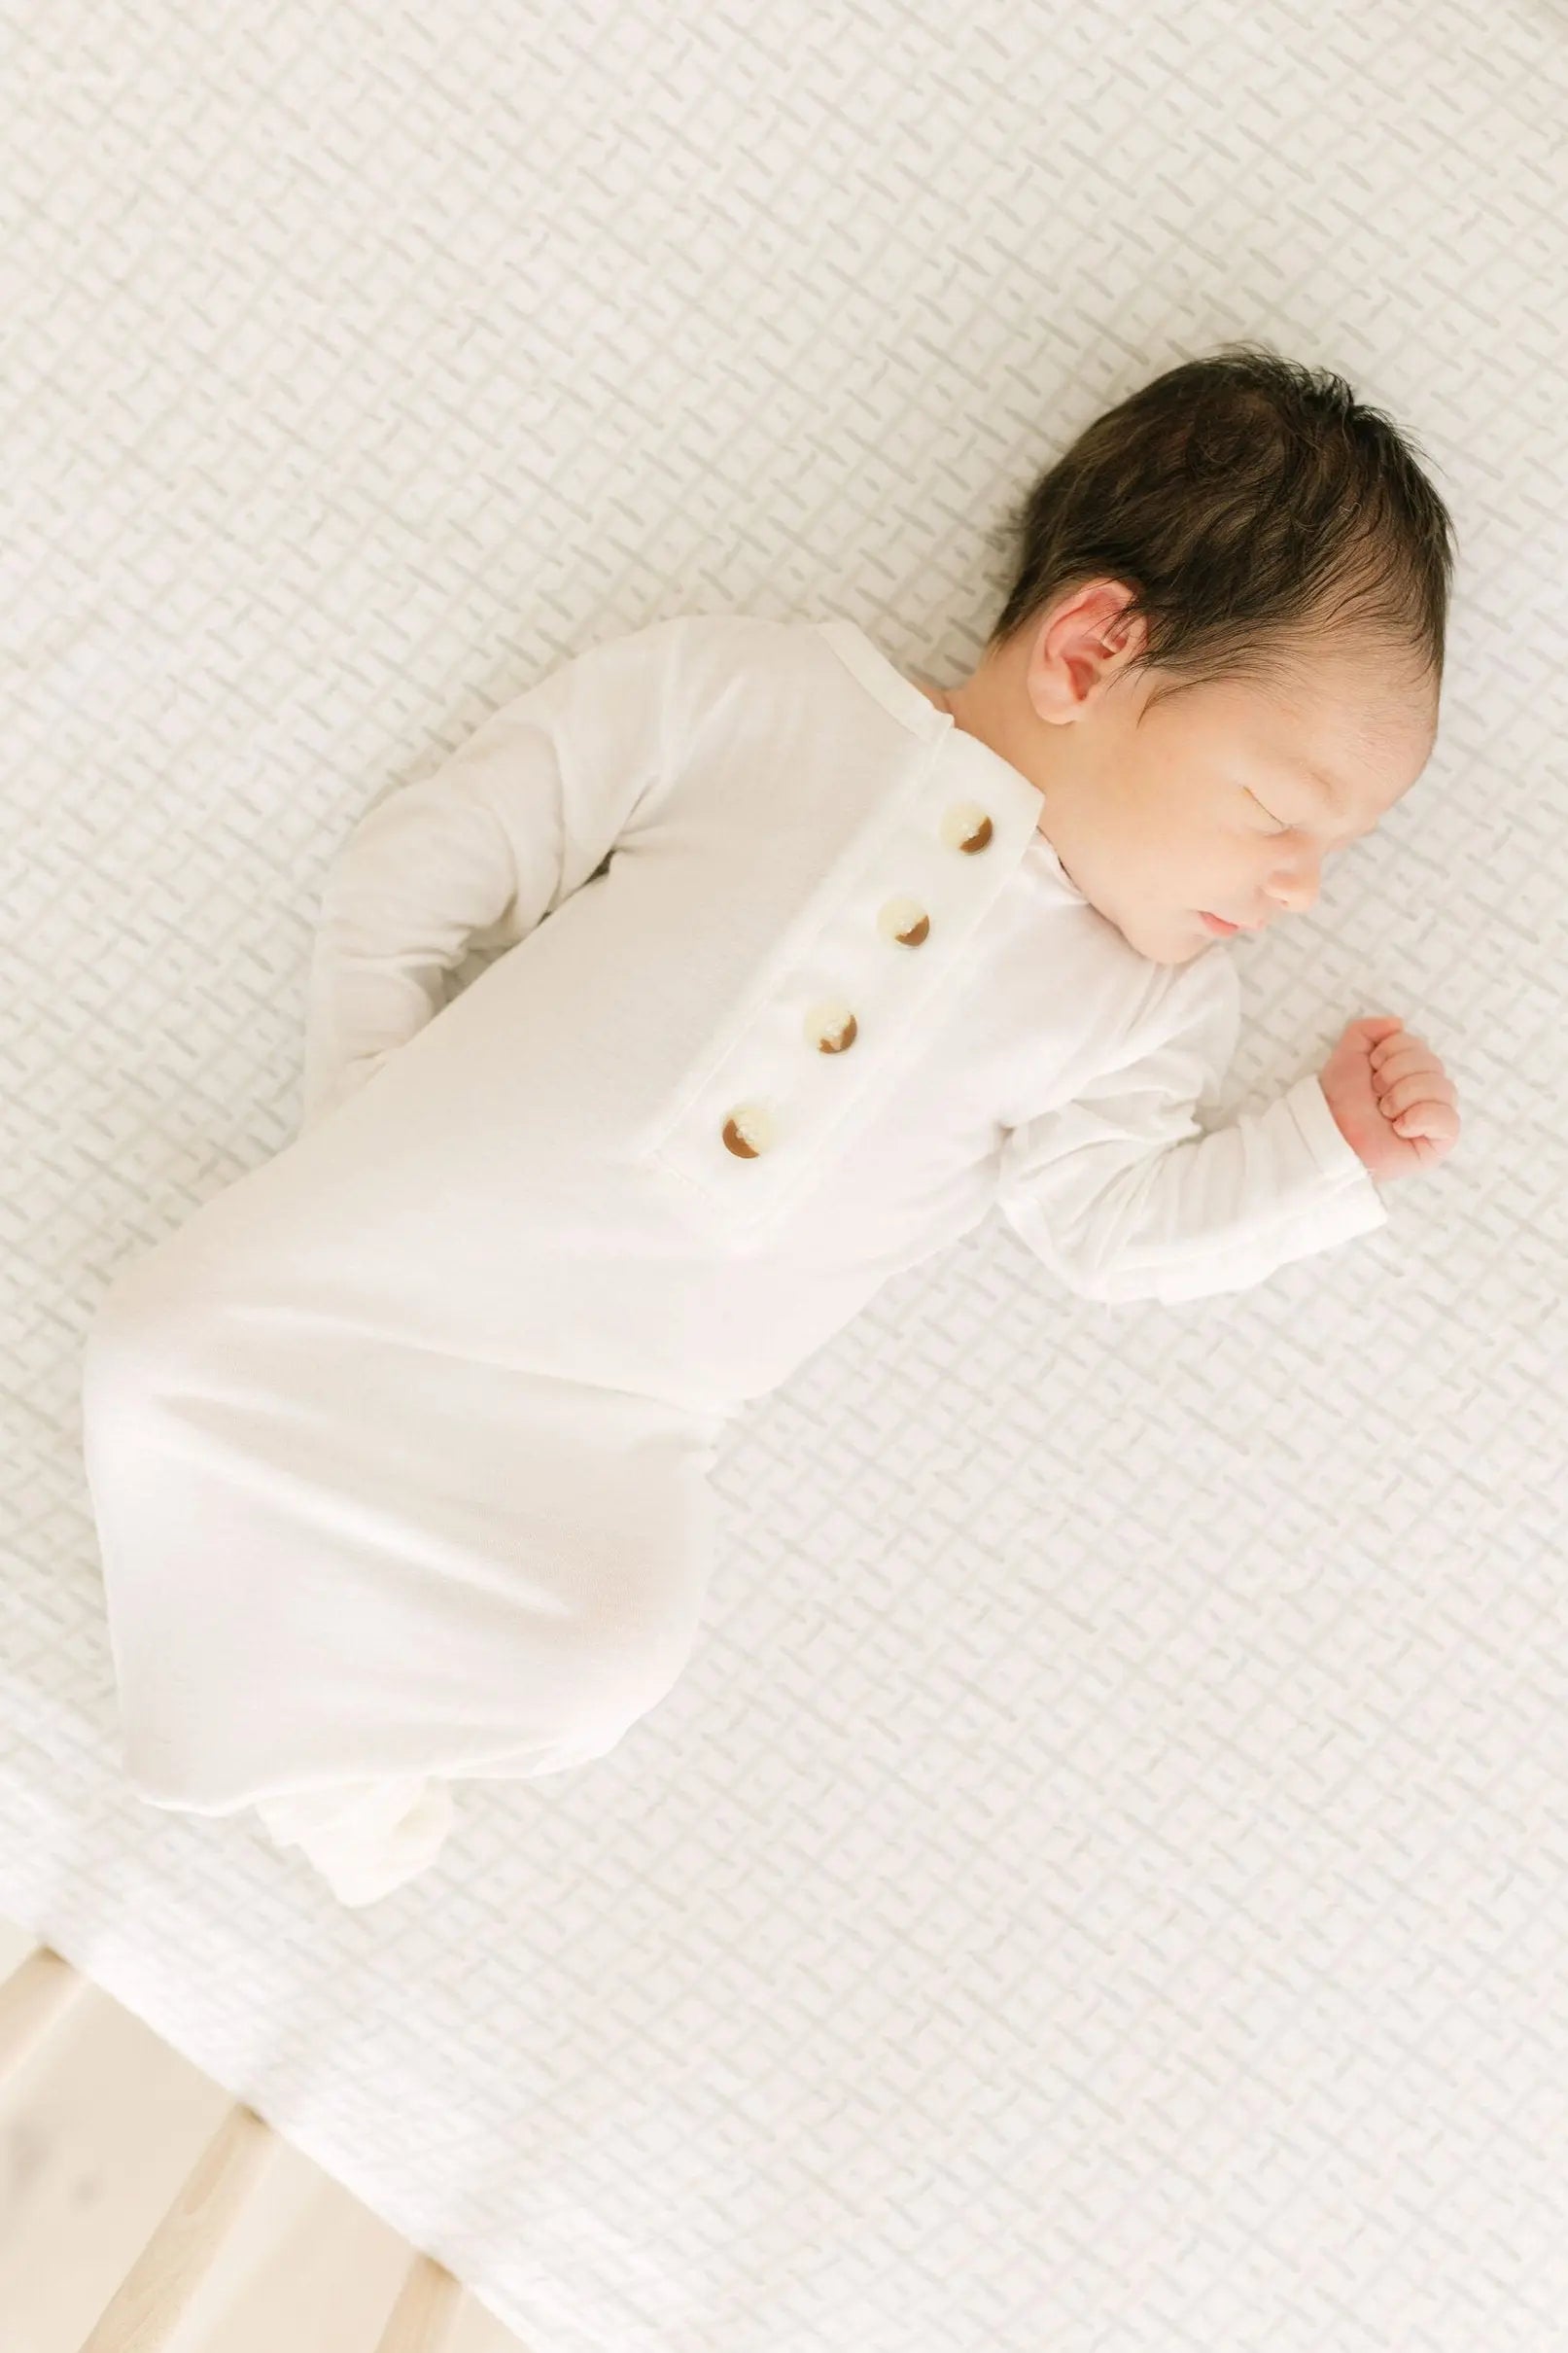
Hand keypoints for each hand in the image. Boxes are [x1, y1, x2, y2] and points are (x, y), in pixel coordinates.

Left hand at [1318, 1016, 1459, 1178]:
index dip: (1393, 1053)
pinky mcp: (1439, 1141)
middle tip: (1376, 1094)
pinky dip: (1421, 1118)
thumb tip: (1397, 1023)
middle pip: (1434, 1064)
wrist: (1332, 1132)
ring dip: (1404, 1097)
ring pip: (1443, 1088)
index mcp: (1410, 1070)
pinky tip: (1401, 1127)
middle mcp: (1427, 1090)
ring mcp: (1435, 1116)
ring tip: (1385, 1113)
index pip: (1421, 1045)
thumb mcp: (1348, 1053)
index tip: (1372, 1069)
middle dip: (1396, 1076)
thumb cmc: (1340, 1098)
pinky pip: (1448, 1119)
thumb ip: (1368, 1029)